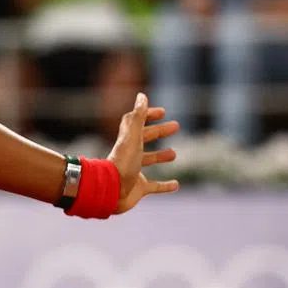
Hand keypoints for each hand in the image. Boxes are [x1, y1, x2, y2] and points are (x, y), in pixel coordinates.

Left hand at [108, 92, 179, 213]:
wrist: (110, 192)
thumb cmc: (122, 164)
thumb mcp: (133, 138)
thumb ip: (138, 117)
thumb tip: (142, 96)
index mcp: (127, 141)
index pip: (136, 123)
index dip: (147, 115)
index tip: (162, 111)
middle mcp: (129, 155)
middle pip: (144, 139)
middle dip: (159, 131)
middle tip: (176, 126)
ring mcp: (133, 171)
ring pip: (147, 160)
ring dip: (160, 156)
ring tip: (174, 153)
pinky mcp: (138, 188)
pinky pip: (153, 186)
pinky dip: (164, 186)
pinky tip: (176, 185)